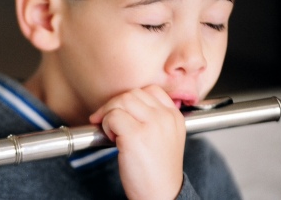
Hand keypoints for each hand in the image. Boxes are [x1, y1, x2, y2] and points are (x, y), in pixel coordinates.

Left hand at [89, 85, 185, 199]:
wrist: (161, 196)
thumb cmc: (157, 170)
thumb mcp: (165, 138)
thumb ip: (153, 118)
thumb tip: (121, 103)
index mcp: (174, 117)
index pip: (151, 90)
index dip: (131, 99)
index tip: (122, 111)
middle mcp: (165, 118)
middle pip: (132, 94)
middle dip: (114, 105)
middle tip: (108, 121)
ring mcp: (152, 125)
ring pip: (121, 101)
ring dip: (109, 114)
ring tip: (113, 133)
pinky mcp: (136, 135)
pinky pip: (112, 117)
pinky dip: (106, 126)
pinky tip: (113, 140)